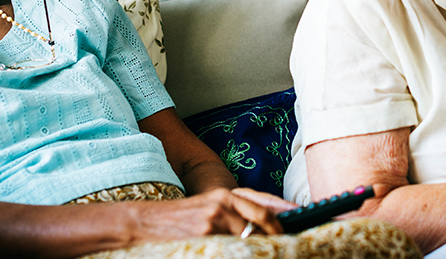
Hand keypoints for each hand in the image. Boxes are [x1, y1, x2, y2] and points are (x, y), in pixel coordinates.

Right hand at [130, 187, 284, 241]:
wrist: (145, 222)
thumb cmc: (180, 218)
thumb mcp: (208, 206)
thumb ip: (235, 212)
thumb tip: (267, 222)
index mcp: (225, 194)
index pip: (263, 203)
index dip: (283, 212)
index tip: (300, 220)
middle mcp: (222, 202)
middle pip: (262, 218)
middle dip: (275, 232)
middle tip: (285, 243)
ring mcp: (214, 219)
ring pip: (248, 234)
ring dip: (257, 245)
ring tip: (263, 251)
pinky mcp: (204, 234)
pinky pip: (232, 246)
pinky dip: (240, 251)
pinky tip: (241, 253)